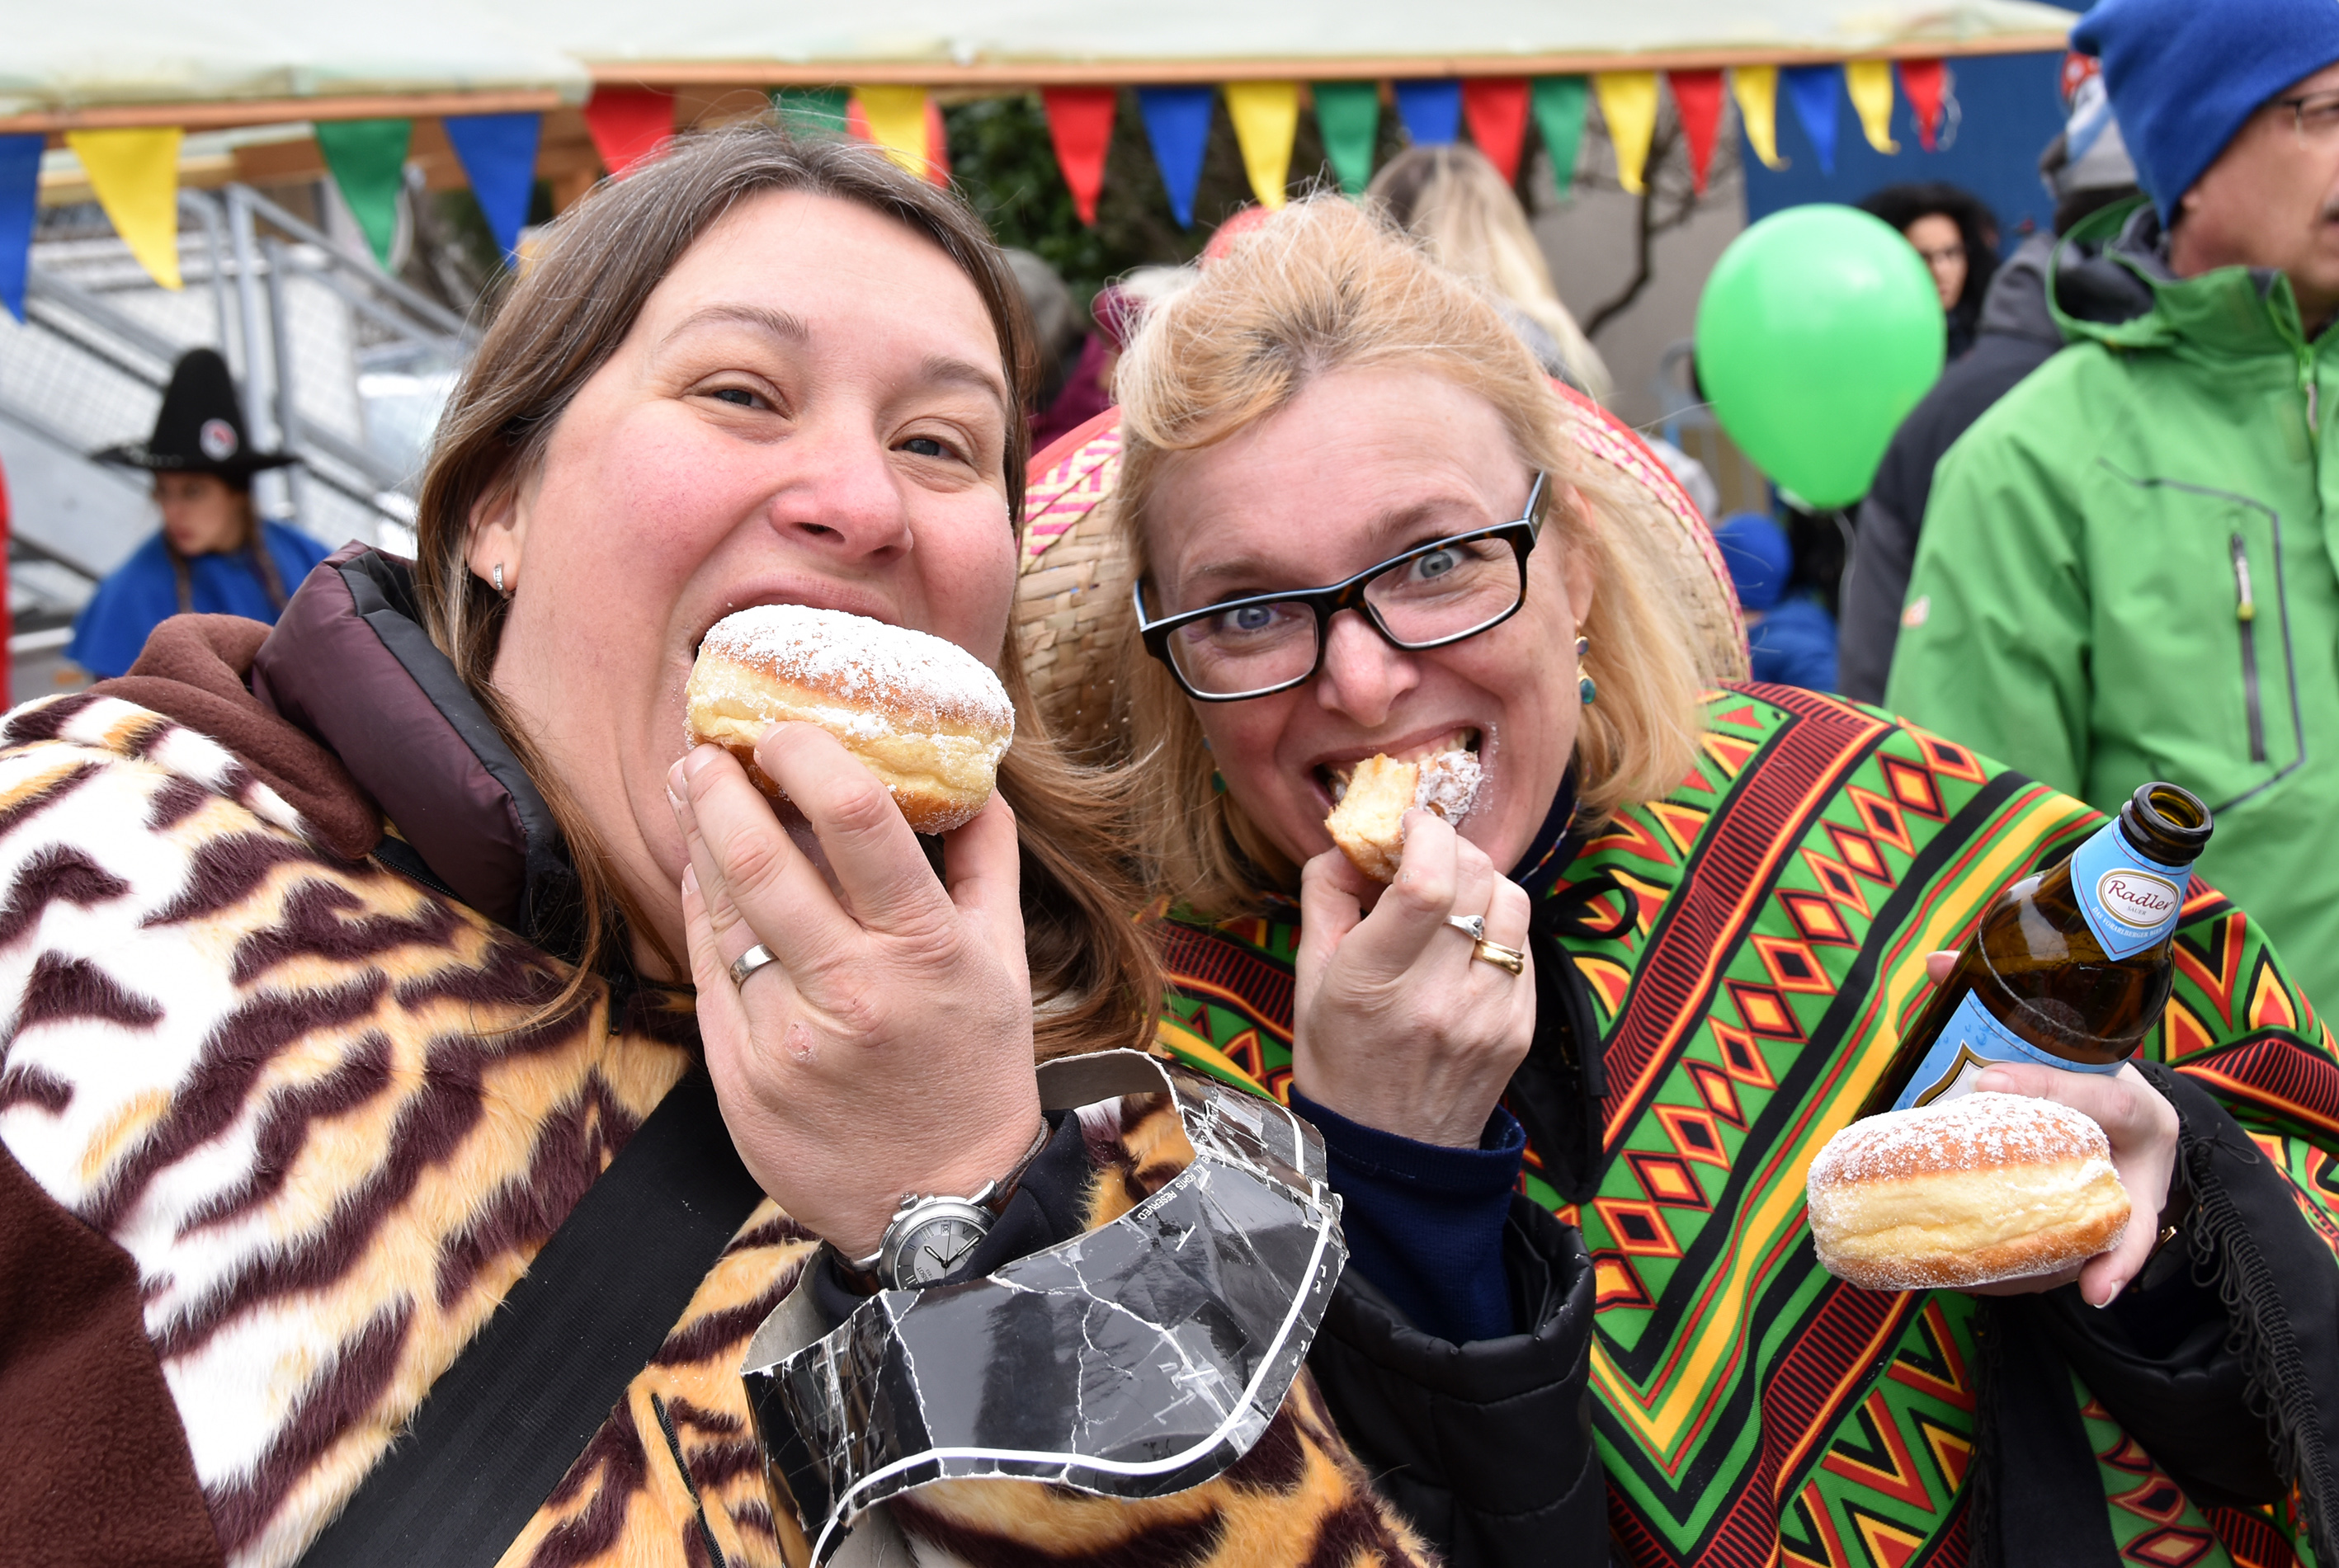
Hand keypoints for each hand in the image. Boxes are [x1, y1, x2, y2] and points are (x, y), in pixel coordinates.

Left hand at [668, 725, 1043, 1259]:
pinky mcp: (740, 1076)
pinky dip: (701, 911)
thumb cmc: (976, 1070)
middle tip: (708, 744)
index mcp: (926, 951)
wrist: (939, 1208)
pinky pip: (705, 969)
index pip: (858, 819)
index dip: (808, 754)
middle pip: (760, 856)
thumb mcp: (1005, 962)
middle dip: (721, 784)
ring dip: (699, 837)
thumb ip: (985, 861)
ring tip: (697, 789)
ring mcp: (787, 1038)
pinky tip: (704, 874)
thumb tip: (969, 772)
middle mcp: (854, 990)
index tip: (787, 727)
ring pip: (720, 911)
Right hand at [1291, 809, 1535, 1146]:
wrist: (1394, 1151)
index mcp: (1371, 984)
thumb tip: (1352, 840)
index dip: (1425, 833)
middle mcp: (1436, 998)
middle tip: (1426, 852)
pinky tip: (1468, 942)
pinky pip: (1524, 944)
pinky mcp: (1521, 1026)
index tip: (1409, 824)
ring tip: (1452, 895)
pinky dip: (1498, 925)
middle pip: (1474, 878)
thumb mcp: (1308, 980)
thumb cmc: (1340, 1059)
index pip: (1423, 883)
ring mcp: (1488, 1015)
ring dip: (1482, 880)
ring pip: (1511, 901)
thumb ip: (1325, 897)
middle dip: (1450, 846)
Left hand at [1916, 953, 2179, 1305]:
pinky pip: (2079, 1267)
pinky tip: (1986, 1286)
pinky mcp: (2110, 1241)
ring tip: (1995, 1278)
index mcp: (2139, 1109)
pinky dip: (2043, 1282)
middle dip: (2076, 1211)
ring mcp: (2131, 1211)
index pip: (2105, 1097)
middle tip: (2014, 1208)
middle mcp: (2143, 1169)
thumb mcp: (2071, 1041)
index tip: (1990, 1081)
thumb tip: (1937, 962)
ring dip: (2057, 1266)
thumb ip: (2008, 1006)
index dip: (2048, 1090)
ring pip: (2103, 1245)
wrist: (2135, 1130)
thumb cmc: (2092, 1084)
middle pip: (2124, 1198)